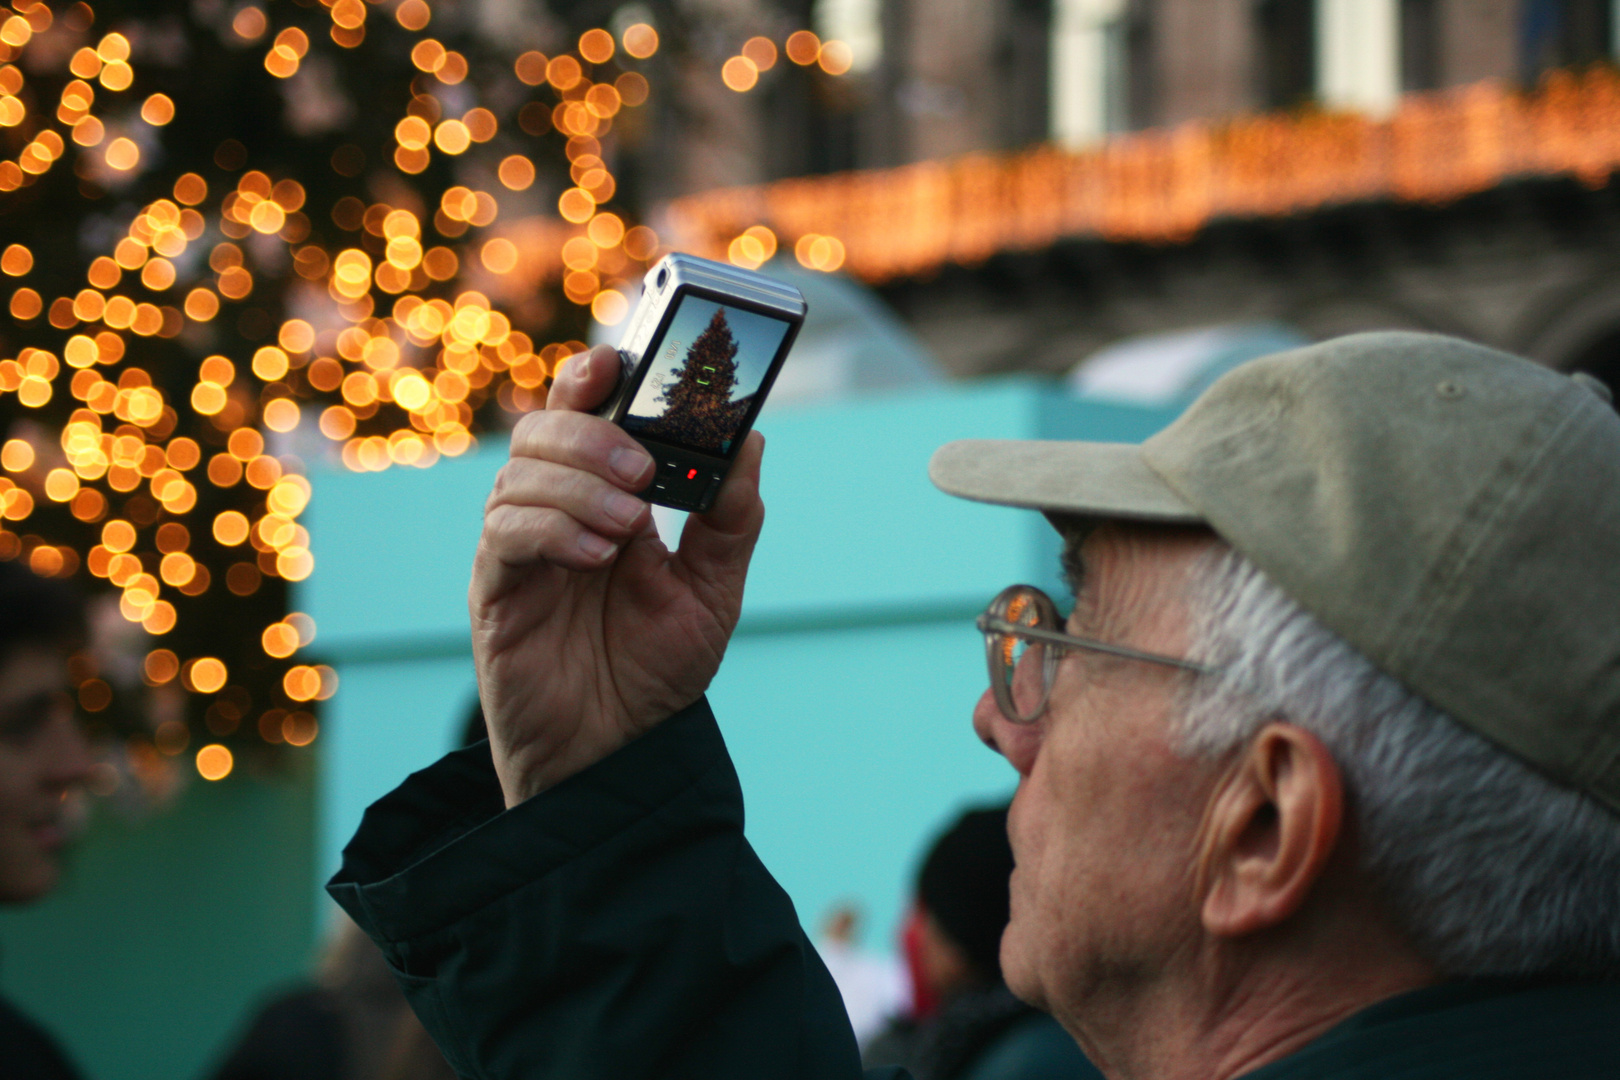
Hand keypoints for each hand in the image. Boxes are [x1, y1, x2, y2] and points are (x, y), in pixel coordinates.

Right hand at [470, 344, 766, 806]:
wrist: (619, 753)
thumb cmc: (655, 669)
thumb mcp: (713, 591)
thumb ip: (731, 519)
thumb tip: (751, 441)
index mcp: (603, 497)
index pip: (584, 413)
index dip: (595, 377)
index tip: (623, 362)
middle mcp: (553, 512)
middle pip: (542, 430)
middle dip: (590, 432)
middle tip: (642, 470)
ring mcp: (519, 551)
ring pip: (519, 476)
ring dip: (578, 487)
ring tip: (629, 528)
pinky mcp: (496, 592)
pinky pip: (505, 536)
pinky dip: (552, 531)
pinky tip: (596, 555)